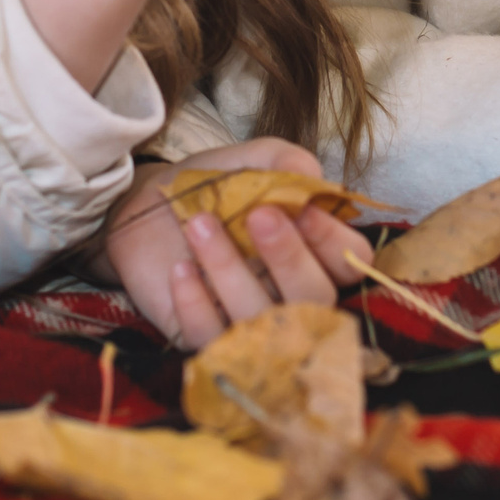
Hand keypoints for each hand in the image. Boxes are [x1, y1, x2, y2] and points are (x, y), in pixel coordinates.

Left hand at [96, 139, 374, 348]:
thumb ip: (285, 161)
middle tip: (258, 215)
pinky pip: (210, 338)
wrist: (149, 206)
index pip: (350, 261)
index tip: (303, 209)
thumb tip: (311, 176)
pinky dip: (195, 304)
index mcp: (314, 252)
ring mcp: (252, 323)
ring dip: (230, 270)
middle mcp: (291, 294)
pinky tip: (180, 269)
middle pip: (315, 298)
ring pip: (260, 320)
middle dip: (289, 257)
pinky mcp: (207, 338)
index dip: (332, 239)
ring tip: (198, 225)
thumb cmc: (214, 188)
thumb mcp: (250, 161)